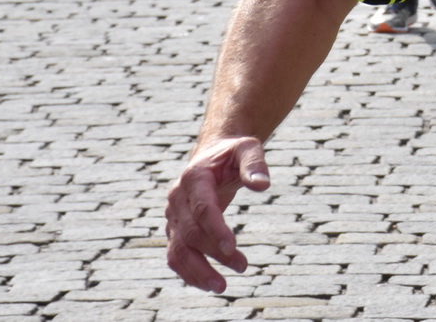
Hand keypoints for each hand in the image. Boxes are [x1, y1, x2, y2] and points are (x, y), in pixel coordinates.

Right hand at [164, 136, 270, 291]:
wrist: (211, 156)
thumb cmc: (232, 153)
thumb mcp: (247, 149)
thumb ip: (254, 164)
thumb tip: (263, 185)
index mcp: (193, 177)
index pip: (202, 208)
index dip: (215, 229)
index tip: (233, 247)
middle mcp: (177, 198)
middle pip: (191, 232)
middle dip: (214, 252)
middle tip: (242, 266)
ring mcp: (172, 216)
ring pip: (178, 249)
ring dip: (197, 270)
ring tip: (221, 286)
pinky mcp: (174, 229)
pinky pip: (175, 254)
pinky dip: (188, 272)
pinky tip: (208, 283)